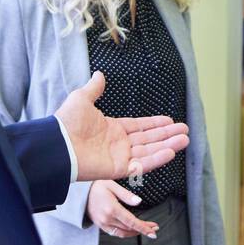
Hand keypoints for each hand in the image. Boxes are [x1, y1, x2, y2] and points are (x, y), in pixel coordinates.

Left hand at [55, 71, 189, 181]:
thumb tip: (99, 75)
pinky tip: (171, 152)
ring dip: (168, 145)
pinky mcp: (118, 169)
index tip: (170, 120)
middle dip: (167, 135)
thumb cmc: (67, 122)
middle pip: (149, 139)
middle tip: (185, 131)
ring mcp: (119, 157)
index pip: (139, 127)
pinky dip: (157, 159)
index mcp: (112, 129)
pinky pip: (142, 165)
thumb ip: (94, 88)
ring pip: (150, 151)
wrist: (58, 143)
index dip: (154, 124)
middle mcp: (118, 144)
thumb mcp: (82, 99)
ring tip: (185, 139)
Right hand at [86, 180, 157, 238]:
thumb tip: (139, 202)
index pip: (131, 222)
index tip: (153, 232)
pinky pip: (115, 233)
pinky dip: (125, 232)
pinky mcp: (100, 225)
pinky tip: (132, 229)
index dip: (143, 228)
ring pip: (123, 233)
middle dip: (143, 229)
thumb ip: (126, 195)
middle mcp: (107, 219)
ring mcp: (103, 224)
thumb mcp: (112, 184)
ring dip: (135, 232)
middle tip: (154, 228)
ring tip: (146, 229)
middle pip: (129, 228)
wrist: (80, 192)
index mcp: (112, 209)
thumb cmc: (97, 185)